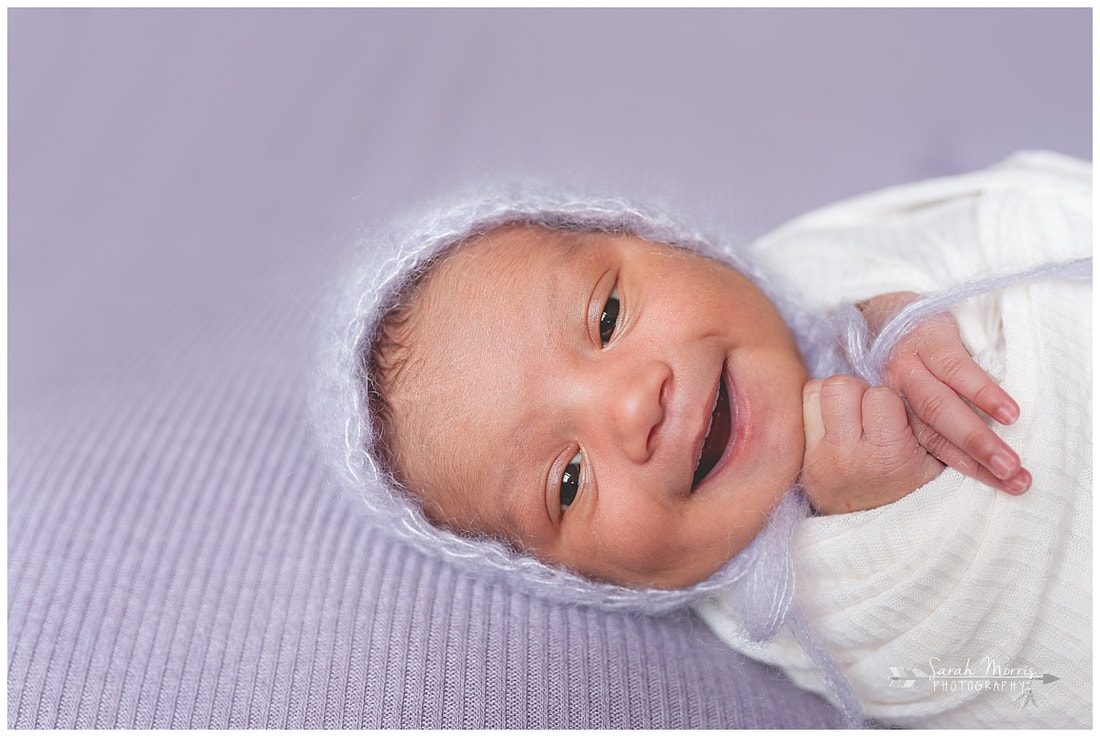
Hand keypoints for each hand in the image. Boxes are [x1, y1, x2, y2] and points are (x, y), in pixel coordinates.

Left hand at [801, 375, 943, 513]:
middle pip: (839, 386)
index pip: (880, 396)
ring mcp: (817, 459)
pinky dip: (814, 412)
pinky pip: (798, 413)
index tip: (893, 417)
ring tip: (848, 417)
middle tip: (866, 412)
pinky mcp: (799, 462)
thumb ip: (927, 422)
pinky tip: (831, 427)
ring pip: (814, 392)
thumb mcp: (936, 461)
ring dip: (831, 398)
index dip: (888, 400)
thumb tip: (912, 382)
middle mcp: (847, 457)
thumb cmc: (912, 489)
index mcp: (888, 455)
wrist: (878, 536)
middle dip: (856, 391)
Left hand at [857, 292, 1029, 494]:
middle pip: (936, 434)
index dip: (970, 469)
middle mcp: (900, 394)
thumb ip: (935, 421)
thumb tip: (972, 457)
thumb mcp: (912, 392)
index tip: (1007, 487)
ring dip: (978, 436)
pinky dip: (981, 392)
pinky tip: (1007, 412)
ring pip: (942, 408)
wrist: (886, 308)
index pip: (933, 447)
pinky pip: (955, 369)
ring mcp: (910, 366)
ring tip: (1010, 460)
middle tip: (1012, 479)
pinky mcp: (927, 340)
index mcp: (897, 411)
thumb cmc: (911, 357)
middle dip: (976, 460)